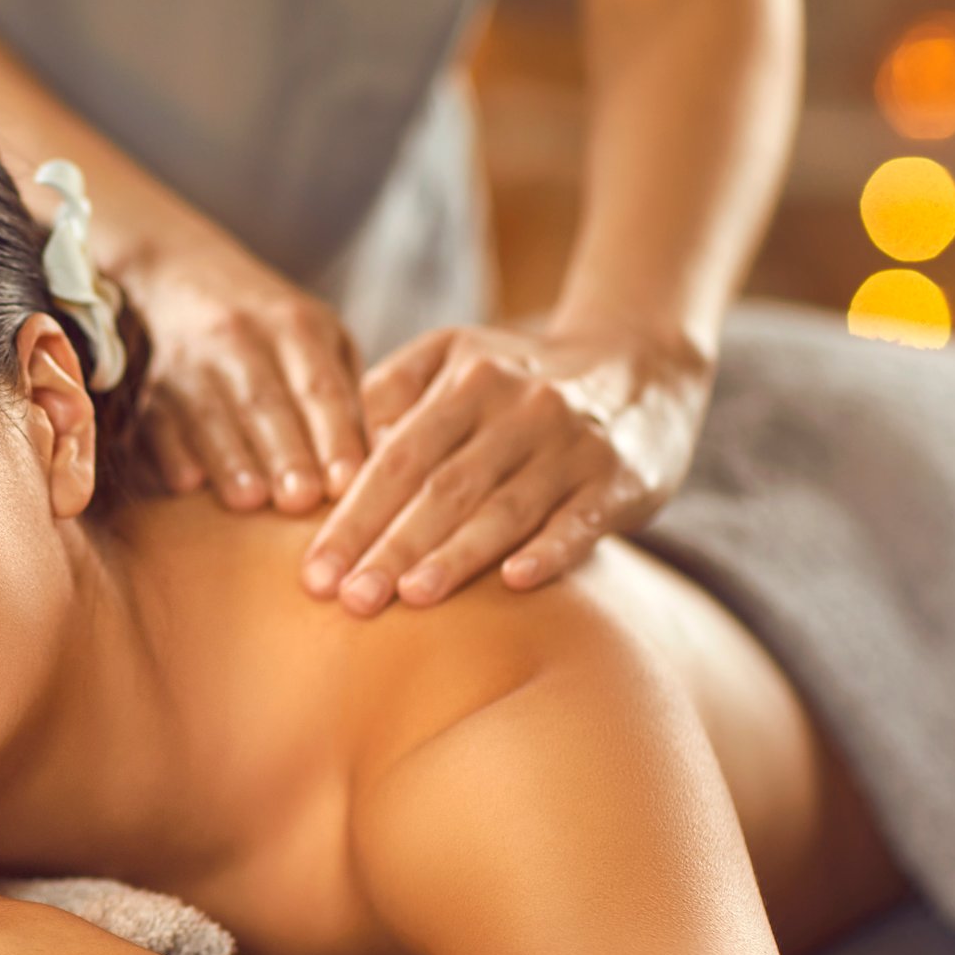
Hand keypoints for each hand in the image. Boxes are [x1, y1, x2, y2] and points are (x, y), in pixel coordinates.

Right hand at [119, 232, 367, 513]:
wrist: (182, 276)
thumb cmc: (272, 328)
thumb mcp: (322, 339)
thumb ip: (347, 395)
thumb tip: (378, 462)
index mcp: (296, 326)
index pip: (320, 387)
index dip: (333, 434)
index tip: (347, 482)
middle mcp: (240, 339)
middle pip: (265, 401)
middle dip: (284, 451)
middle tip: (301, 500)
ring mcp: (189, 362)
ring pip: (210, 413)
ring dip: (229, 459)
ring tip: (248, 501)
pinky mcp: (150, 388)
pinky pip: (157, 422)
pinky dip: (170, 452)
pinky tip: (186, 484)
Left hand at [300, 323, 712, 615]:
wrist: (640, 359)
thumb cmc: (515, 375)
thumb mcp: (452, 354)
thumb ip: (391, 392)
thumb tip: (349, 458)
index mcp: (468, 380)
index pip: (398, 458)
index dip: (353, 516)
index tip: (314, 573)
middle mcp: (522, 408)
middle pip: (444, 487)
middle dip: (392, 547)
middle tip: (349, 600)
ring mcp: (574, 444)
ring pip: (506, 507)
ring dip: (456, 556)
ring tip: (409, 599)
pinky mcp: (621, 479)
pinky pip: (581, 520)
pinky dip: (549, 550)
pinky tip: (514, 582)